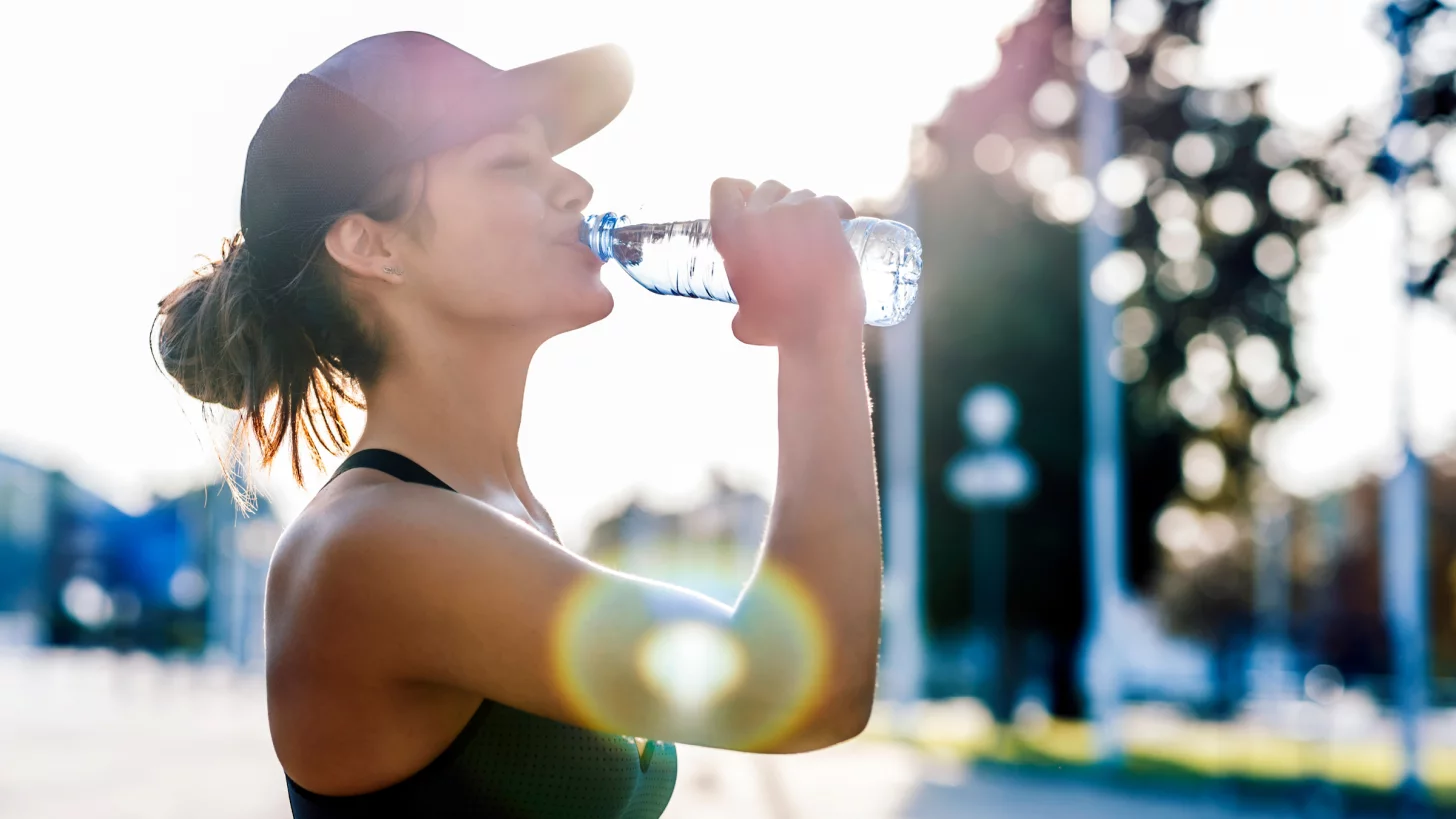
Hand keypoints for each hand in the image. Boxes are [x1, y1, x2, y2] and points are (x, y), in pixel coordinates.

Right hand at [709, 178, 864, 348]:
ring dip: (805, 211)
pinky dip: (838, 211)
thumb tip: (743, 315)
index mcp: (730, 234)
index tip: (748, 203)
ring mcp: (792, 210)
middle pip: (766, 188)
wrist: (817, 328)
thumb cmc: (779, 329)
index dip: (737, 193)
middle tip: (788, 229)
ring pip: (800, 194)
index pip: (723, 188)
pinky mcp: (824, 213)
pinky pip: (831, 200)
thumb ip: (740, 307)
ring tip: (817, 237)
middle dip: (776, 204)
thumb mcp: (744, 320)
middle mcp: (757, 215)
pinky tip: (843, 223)